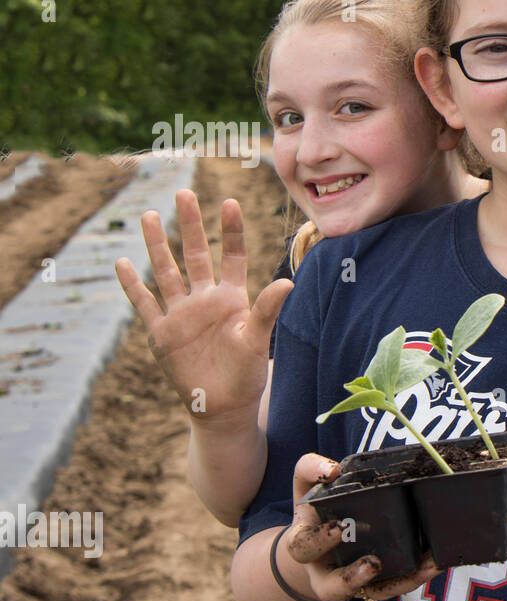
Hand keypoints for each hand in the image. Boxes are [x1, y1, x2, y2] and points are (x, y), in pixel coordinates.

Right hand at [114, 189, 291, 426]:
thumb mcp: (258, 340)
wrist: (223, 407)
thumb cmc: (247, 374)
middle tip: (184, 193)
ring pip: (166, 272)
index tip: (229, 201)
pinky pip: (145, 304)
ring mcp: (181, 314)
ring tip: (149, 216)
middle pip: (195, 255)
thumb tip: (287, 283)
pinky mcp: (162, 333)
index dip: (231, 230)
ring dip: (157, 246)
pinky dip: (133, 285)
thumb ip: (266, 310)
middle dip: (190, 225)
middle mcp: (205, 300)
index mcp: (232, 298)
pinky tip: (123, 263)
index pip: (232, 256)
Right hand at [284, 453, 442, 600]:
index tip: (340, 527)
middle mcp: (325, 572)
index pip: (303, 548)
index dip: (319, 541)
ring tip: (424, 566)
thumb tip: (332, 470)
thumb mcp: (306, 486)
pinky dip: (416, 576)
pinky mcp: (377, 585)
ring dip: (399, 582)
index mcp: (304, 546)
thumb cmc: (318, 509)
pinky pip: (396, 587)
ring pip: (372, 593)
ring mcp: (353, 583)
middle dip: (352, 578)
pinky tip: (435, 561)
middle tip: (373, 563)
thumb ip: (310, 469)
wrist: (321, 538)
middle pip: (332, 589)